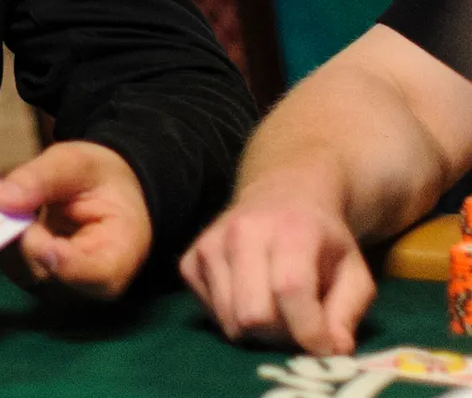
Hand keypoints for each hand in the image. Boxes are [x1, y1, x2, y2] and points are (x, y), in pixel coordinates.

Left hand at [0, 141, 151, 299]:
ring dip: (4, 239)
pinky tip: (3, 216)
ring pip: (23, 274)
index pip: (95, 274)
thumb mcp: (75, 162)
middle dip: (20, 238)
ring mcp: (66, 286)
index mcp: (121, 253)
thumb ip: (41, 178)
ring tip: (7, 204)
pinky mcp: (42, 280)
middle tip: (5, 202)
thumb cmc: (100, 177)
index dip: (59, 259)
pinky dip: (1, 242)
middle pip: (50, 275)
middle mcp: (95, 282)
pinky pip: (13, 268)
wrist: (105, 190)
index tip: (31, 232)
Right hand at [179, 187, 374, 354]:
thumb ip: (348, 312)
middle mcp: (243, 231)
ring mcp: (210, 244)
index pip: (290, 289)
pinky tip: (248, 300)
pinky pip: (208, 313)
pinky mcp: (190, 260)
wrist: (283, 195)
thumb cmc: (323, 241)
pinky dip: (231, 319)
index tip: (325, 347)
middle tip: (296, 327)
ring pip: (229, 320)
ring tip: (275, 315)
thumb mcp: (354, 272)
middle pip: (253, 315)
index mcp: (292, 229)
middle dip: (280, 336)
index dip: (309, 330)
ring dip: (256, 332)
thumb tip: (334, 349)